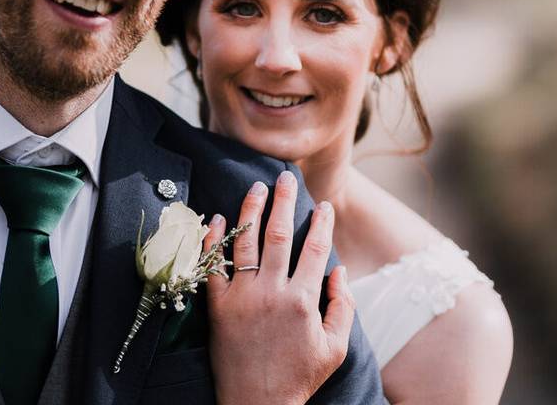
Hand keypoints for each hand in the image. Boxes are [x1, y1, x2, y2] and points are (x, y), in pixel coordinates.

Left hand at [205, 170, 354, 404]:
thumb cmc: (299, 378)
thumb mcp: (335, 348)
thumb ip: (342, 306)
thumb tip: (339, 270)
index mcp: (304, 300)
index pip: (315, 249)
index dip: (320, 223)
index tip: (322, 204)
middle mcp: (273, 292)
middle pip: (279, 235)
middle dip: (283, 202)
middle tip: (284, 178)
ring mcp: (243, 298)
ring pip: (246, 243)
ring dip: (251, 211)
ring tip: (255, 188)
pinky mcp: (218, 307)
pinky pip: (214, 267)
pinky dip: (215, 241)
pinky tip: (219, 219)